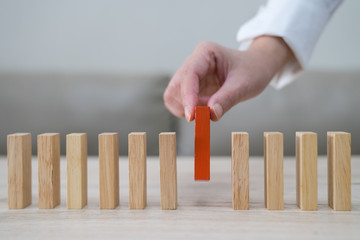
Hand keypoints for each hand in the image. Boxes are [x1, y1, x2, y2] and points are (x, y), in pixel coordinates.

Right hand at [163, 36, 292, 120]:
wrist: (256, 67)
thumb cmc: (252, 70)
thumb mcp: (244, 85)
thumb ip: (227, 99)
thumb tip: (211, 114)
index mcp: (205, 53)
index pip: (189, 75)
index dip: (188, 96)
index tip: (192, 116)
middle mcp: (193, 62)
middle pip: (176, 86)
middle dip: (187, 104)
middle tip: (206, 115)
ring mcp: (189, 75)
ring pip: (173, 95)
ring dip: (186, 108)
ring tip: (209, 110)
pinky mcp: (190, 87)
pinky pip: (178, 101)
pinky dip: (186, 110)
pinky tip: (203, 110)